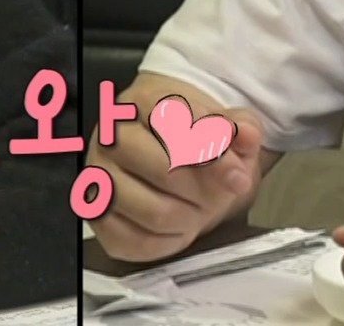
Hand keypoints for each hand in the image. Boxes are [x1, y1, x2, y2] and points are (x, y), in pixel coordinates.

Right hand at [87, 72, 269, 261]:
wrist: (166, 149)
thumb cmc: (194, 137)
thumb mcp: (225, 125)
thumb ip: (240, 127)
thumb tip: (247, 135)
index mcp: (142, 101)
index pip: (175, 126)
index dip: (213, 155)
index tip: (239, 177)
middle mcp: (111, 135)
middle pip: (165, 172)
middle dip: (204, 192)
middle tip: (220, 196)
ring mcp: (98, 175)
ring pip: (153, 212)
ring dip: (190, 219)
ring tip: (202, 211)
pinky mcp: (96, 214)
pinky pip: (136, 242)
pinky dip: (169, 242)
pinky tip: (181, 227)